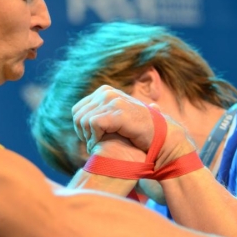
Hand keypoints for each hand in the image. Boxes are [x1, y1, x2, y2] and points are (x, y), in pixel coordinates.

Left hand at [72, 86, 192, 166]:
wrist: (159, 135)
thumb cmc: (137, 131)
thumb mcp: (116, 118)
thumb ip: (100, 114)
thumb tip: (77, 117)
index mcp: (105, 91)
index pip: (77, 110)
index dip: (80, 127)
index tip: (90, 138)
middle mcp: (107, 93)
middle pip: (77, 116)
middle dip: (82, 133)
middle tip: (92, 143)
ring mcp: (113, 100)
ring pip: (83, 121)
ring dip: (88, 137)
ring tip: (97, 145)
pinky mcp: (118, 111)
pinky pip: (93, 124)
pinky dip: (94, 137)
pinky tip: (100, 144)